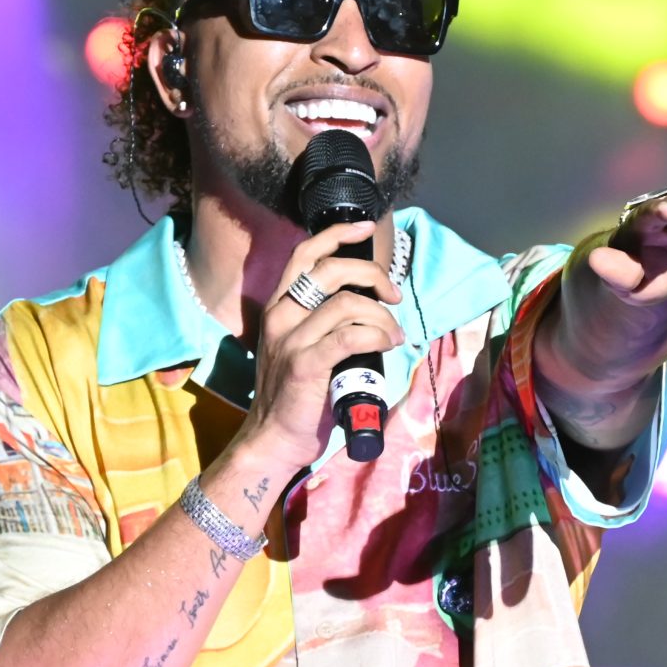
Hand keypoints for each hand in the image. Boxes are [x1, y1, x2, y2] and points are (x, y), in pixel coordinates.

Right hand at [233, 220, 405, 468]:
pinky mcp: (304, 365)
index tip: (364, 228)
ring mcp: (290, 340)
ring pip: (347, 304)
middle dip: (371, 274)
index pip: (305, 254)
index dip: (336, 234)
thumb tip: (367, 302)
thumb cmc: (295, 394)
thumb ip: (320, 321)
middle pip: (330, 270)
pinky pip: (350, 336)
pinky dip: (377, 335)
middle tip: (392, 296)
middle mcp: (280, 317)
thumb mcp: (298, 346)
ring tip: (393, 335)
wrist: (273, 439)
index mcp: (278, 307)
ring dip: (381, 317)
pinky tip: (388, 345)